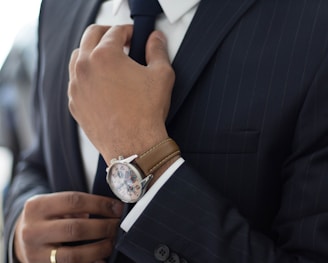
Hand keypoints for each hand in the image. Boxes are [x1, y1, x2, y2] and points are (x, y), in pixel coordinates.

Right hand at [14, 192, 122, 262]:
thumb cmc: (46, 216)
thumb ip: (77, 205)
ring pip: (73, 255)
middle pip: (75, 229)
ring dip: (99, 248)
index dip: (100, 204)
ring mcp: (35, 254)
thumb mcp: (54, 203)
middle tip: (118, 225)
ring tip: (112, 241)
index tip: (117, 208)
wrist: (22, 236)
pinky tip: (102, 258)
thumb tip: (111, 209)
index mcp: (37, 206)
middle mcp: (33, 231)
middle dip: (103, 227)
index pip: (75, 201)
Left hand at [68, 25, 174, 163]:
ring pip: (78, 57)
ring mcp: (76, 87)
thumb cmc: (146, 113)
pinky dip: (86, 76)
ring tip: (108, 61)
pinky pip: (76, 81)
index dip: (128, 31)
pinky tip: (100, 83)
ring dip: (93, 53)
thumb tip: (156, 40)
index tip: (134, 36)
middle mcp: (85, 68)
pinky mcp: (74, 104)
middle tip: (120, 41)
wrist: (134, 146)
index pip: (115, 31)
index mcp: (105, 56)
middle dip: (107, 34)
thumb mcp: (161, 75)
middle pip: (91, 36)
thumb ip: (158, 51)